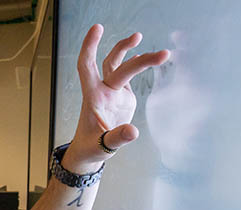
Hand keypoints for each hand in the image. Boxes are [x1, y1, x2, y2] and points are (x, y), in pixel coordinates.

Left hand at [64, 24, 170, 172]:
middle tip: (153, 46)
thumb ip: (117, 138)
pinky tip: (146, 56)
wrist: (90, 151)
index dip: (90, 46)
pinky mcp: (121, 97)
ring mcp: (111, 92)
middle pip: (114, 64)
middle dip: (130, 52)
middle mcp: (101, 90)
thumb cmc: (91, 148)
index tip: (97, 28)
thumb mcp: (103, 146)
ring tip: (141, 38)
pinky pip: (127, 76)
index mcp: (93, 97)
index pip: (87, 66)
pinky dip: (136, 64)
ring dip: (129, 51)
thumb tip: (133, 132)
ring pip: (117, 65)